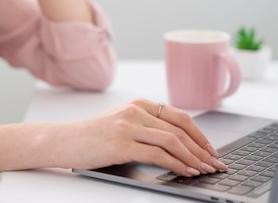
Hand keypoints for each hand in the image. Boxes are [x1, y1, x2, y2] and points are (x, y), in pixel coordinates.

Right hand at [46, 98, 227, 176]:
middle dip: (202, 149)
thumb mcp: (121, 123)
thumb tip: (178, 144)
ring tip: (204, 170)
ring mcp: (128, 126)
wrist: (61, 140)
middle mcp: (136, 111)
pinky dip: (176, 165)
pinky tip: (185, 172)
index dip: (200, 135)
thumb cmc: (91, 136)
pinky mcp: (121, 144)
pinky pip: (158, 154)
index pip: (180, 117)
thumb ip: (146, 126)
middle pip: (181, 129)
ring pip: (173, 141)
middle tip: (215, 163)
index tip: (211, 150)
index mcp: (139, 104)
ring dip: (193, 158)